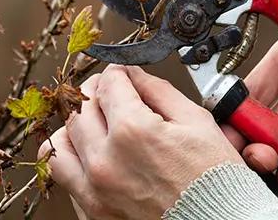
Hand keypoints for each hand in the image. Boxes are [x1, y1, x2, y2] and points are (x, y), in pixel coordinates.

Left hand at [39, 64, 241, 219]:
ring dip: (76, 126)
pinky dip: (76, 159)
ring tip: (96, 124)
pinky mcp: (92, 212)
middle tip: (111, 93)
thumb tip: (134, 75)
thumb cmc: (216, 183)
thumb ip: (159, 91)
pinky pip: (65, 177)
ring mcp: (95, 190)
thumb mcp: (197, 123)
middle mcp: (106, 161)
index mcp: (133, 132)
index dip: (118, 72)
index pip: (108, 84)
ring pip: (61, 142)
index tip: (123, 74)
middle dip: (96, 92)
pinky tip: (96, 154)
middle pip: (80, 108)